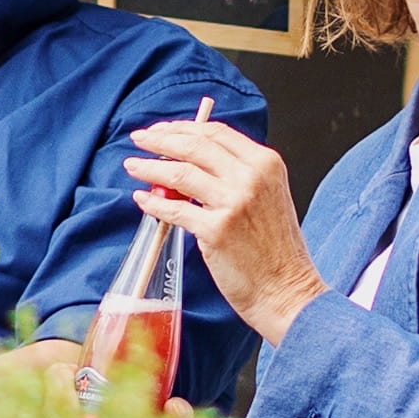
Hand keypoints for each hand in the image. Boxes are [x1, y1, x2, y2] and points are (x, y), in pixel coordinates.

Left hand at [119, 114, 321, 344]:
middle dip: (161, 139)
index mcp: (265, 163)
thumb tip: (190, 162)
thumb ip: (237, 175)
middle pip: (195, 146)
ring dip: (150, 167)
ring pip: (180, 172)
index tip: (163, 130)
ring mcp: (233, 202)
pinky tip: (143, 199)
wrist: (286, 289)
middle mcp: (251, 177)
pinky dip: (154, 202)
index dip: (184, 127)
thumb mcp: (267, 196)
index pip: (216, 133)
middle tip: (140, 139)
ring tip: (132, 165)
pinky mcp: (216, 230)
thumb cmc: (275, 249)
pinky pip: (175, 209)